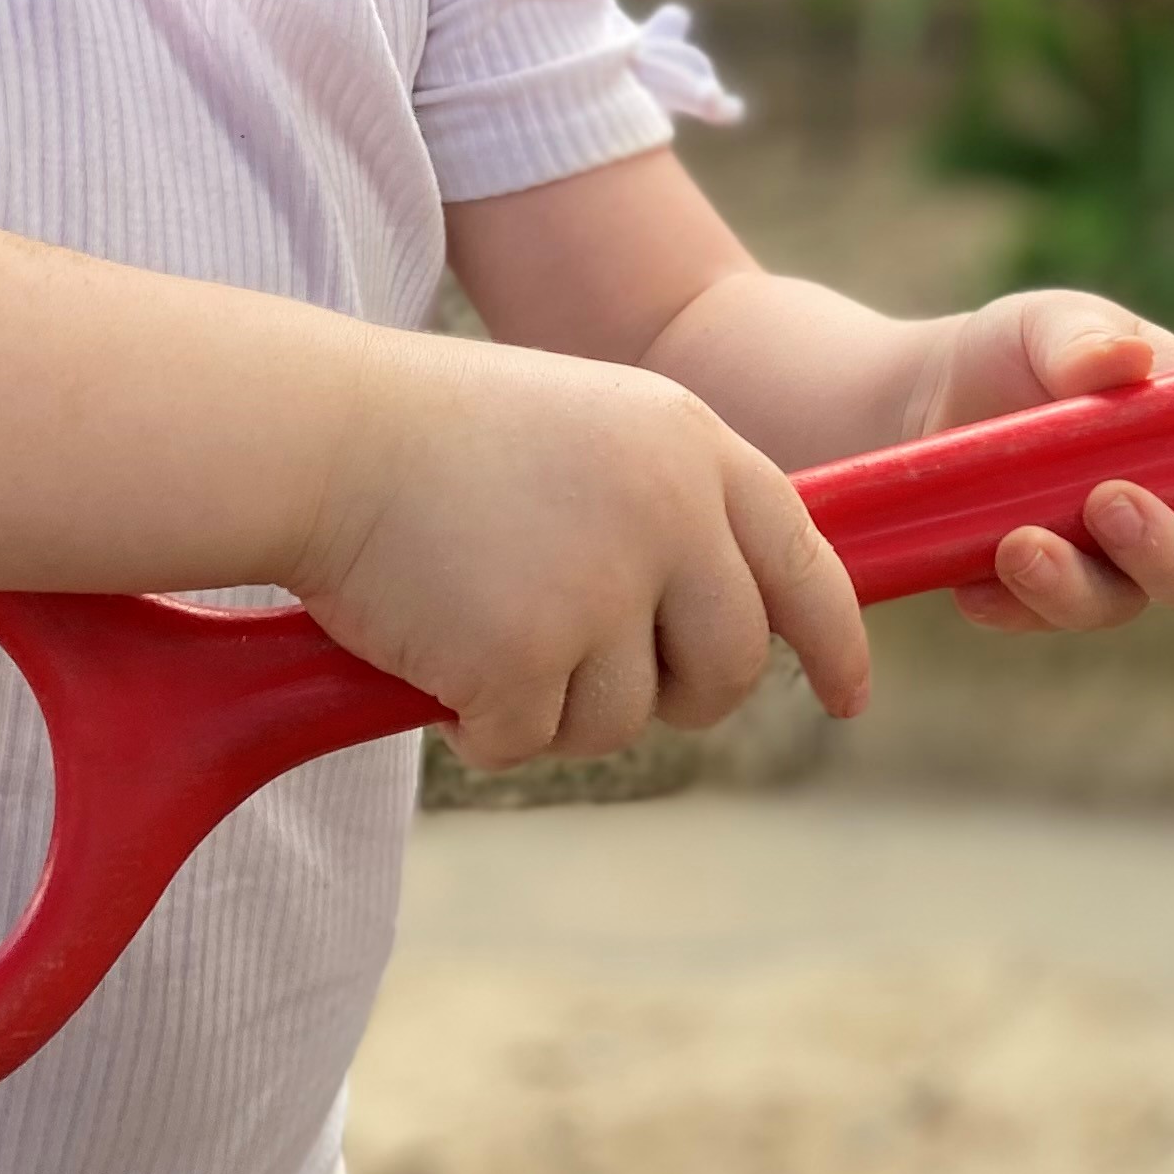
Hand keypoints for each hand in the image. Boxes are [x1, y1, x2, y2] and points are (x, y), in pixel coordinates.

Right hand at [281, 326, 869, 768]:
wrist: (322, 434)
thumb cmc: (441, 438)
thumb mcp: (595, 435)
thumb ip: (673, 508)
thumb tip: (736, 625)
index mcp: (693, 448)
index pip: (805, 562)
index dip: (835, 639)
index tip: (851, 695)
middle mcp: (669, 513)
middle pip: (731, 664)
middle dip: (675, 694)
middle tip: (595, 677)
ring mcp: (602, 584)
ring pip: (625, 717)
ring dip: (555, 704)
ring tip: (484, 627)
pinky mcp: (529, 652)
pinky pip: (529, 738)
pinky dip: (480, 722)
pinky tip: (438, 651)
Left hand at [911, 287, 1173, 632]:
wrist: (923, 393)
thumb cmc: (1022, 350)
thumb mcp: (1051, 324)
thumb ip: (1088, 339)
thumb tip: (1126, 361)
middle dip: (1172, 552)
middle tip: (1111, 504)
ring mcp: (1107, 565)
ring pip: (1121, 604)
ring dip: (1077, 585)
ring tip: (1020, 543)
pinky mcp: (1038, 594)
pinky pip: (1037, 619)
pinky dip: (1012, 605)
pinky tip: (976, 583)